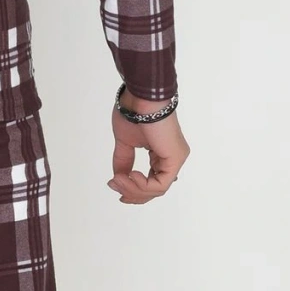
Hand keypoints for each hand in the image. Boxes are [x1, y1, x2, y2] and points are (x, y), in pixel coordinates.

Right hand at [107, 89, 189, 203]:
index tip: (115, 186)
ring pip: (157, 189)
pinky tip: (131, 175)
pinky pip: (160, 184)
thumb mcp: (125, 142)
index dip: (134, 190)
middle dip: (132, 192)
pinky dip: (143, 185)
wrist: (141, 98)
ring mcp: (175, 159)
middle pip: (154, 189)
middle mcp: (171, 158)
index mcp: (161, 153)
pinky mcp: (175, 159)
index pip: (152, 181)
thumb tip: (118, 179)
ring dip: (133, 188)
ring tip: (118, 179)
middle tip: (114, 186)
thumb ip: (124, 161)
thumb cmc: (134, 112)